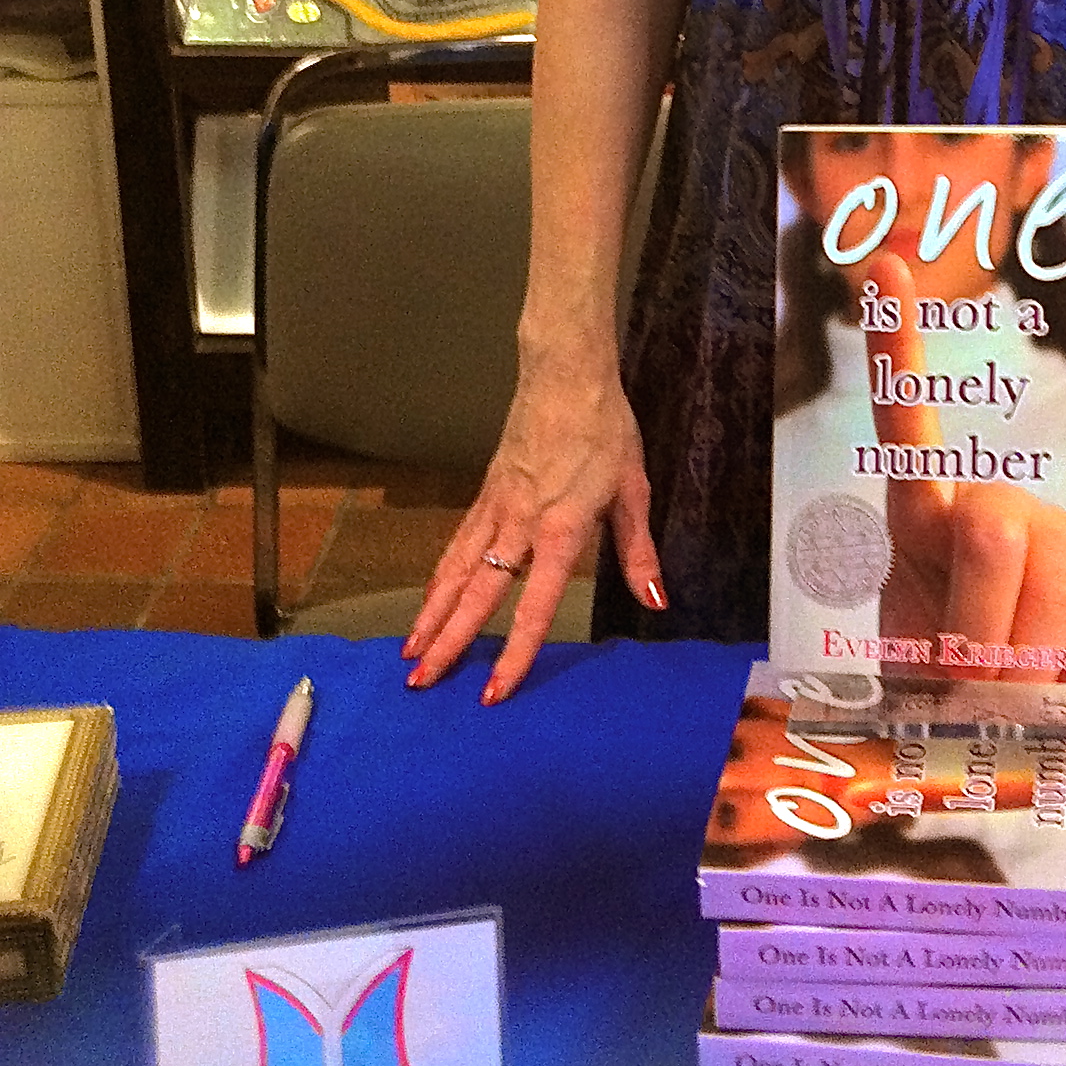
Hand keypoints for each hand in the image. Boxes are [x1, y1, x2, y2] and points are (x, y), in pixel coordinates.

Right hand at [402, 348, 663, 702]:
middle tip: (421, 683)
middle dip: (449, 641)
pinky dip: (439, 575)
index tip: (494, 691)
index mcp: (561, 529)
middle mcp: (520, 524)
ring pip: (457, 569)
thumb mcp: (633, 489)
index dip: (515, 652)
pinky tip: (428, 598)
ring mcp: (496, 507)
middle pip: (478, 594)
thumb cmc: (606, 430)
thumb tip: (655, 602)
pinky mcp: (486, 492)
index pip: (535, 605)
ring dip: (431, 613)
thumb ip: (637, 551)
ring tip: (410, 653)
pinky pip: (458, 542)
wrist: (566, 374)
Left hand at [864, 250, 1065, 685]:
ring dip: (1024, 667)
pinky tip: (1053, 679)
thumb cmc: (934, 681)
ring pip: (1047, 589)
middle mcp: (990, 505)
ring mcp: (1052, 533)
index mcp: (920, 516)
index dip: (899, 346)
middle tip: (966, 680)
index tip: (886, 265)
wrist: (999, 717)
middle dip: (977, 628)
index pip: (906, 422)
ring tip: (1006, 688)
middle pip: (989, 534)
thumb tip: (970, 678)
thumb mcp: (901, 662)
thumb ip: (925, 650)